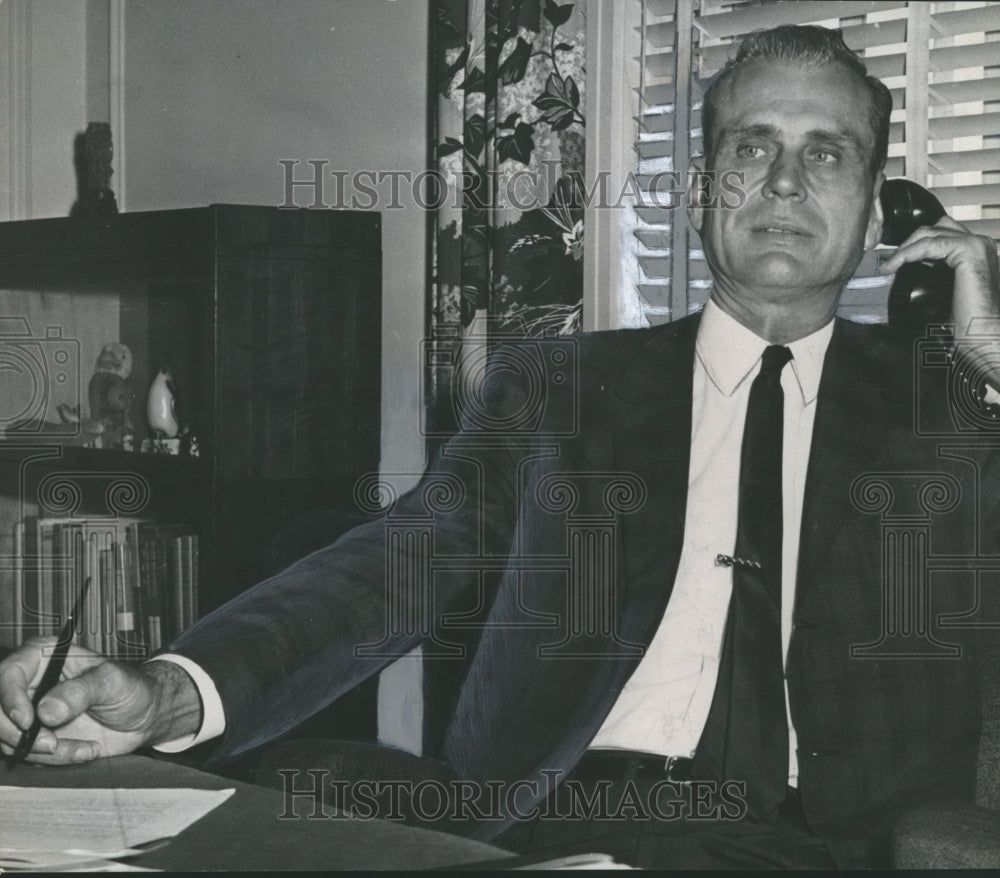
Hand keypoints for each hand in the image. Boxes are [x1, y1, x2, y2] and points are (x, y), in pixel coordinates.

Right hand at [0, 638, 199, 764]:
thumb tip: (46, 711)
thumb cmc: (130, 688)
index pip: (8, 673)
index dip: (10, 698)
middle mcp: (30, 683)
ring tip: (84, 747)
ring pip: (10, 737)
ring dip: (44, 751)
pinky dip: (55, 759)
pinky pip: (28, 754)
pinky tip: (85, 750)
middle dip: (19, 734)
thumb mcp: (112, 682)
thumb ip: (81, 691)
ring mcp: (30, 711)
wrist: (143, 716)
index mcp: (44, 656)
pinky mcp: (35, 736)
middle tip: (51, 745)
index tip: (27, 722)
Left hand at [880, 215, 999, 340]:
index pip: (940, 235)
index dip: (913, 245)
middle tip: (889, 263)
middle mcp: (979, 244)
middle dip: (908, 242)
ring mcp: (977, 244)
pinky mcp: (970, 250)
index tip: (892, 262)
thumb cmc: (966, 321)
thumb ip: (932, 281)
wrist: (983, 334)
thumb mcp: (944, 295)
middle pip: (935, 228)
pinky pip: (930, 244)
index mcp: (974, 253)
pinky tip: (894, 265)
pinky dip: (908, 252)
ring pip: (931, 232)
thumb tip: (900, 285)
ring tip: (889, 265)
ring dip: (905, 247)